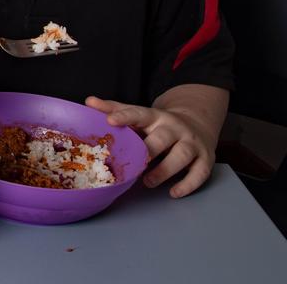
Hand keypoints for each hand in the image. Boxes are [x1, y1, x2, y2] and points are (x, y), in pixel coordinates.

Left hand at [85, 95, 216, 197]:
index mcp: (155, 116)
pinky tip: (173, 193)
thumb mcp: (139, 115)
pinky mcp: (205, 158)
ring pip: (182, 155)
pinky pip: (200, 173)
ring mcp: (192, 143)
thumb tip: (89, 102)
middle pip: (163, 138)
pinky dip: (187, 185)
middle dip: (149, 150)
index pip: (139, 113)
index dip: (124, 117)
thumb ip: (115, 110)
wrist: (197, 121)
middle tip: (135, 162)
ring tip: (148, 182)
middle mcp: (175, 128)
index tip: (110, 121)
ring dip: (165, 170)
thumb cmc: (159, 124)